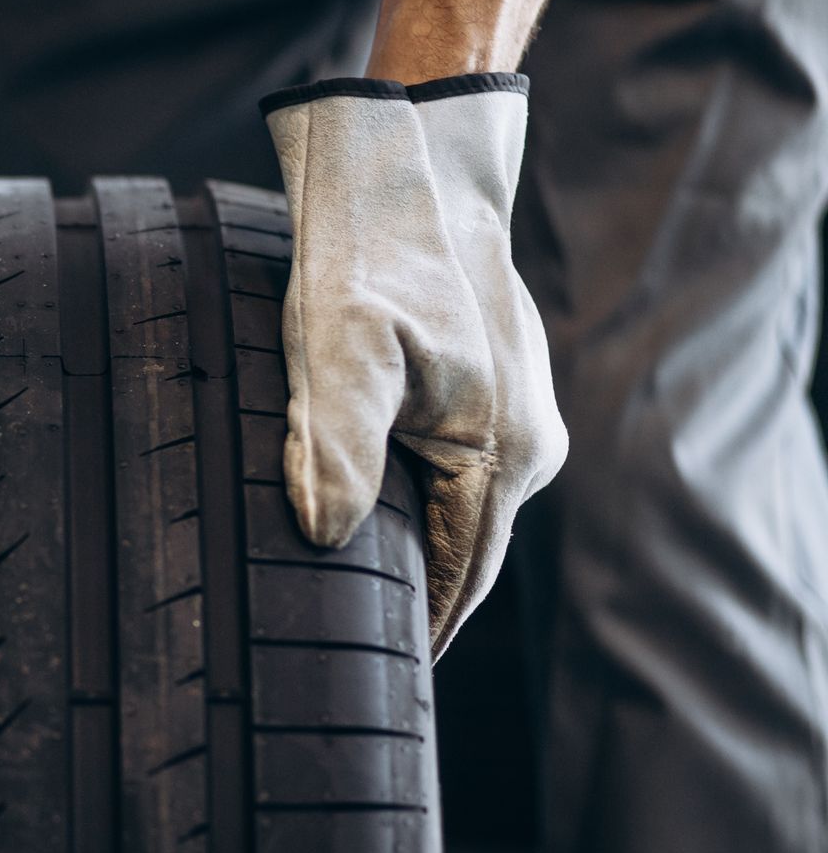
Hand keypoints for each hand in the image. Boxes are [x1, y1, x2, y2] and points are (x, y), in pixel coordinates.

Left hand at [262, 74, 566, 652]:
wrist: (405, 166)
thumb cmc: (370, 255)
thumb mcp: (338, 350)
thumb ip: (335, 447)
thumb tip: (328, 538)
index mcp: (504, 454)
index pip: (463, 580)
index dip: (420, 633)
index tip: (376, 685)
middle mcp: (524, 444)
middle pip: (460, 553)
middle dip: (411, 600)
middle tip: (345, 655)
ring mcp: (511, 415)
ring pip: (451, 511)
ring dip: (405, 548)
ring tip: (345, 601)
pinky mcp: (485, 389)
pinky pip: (447, 470)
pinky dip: (407, 499)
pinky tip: (361, 515)